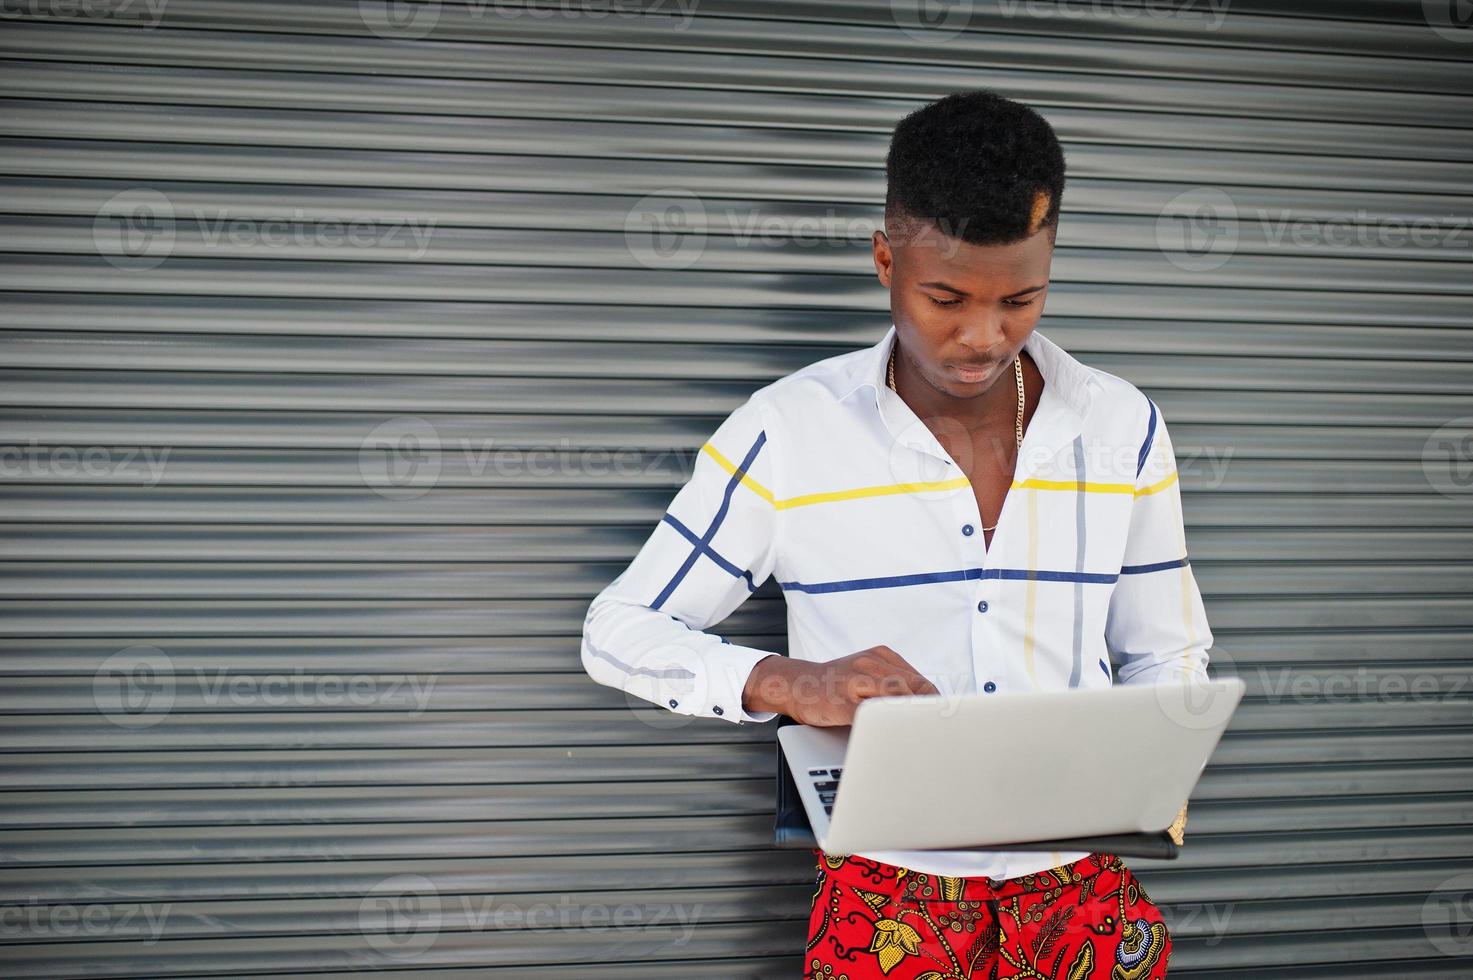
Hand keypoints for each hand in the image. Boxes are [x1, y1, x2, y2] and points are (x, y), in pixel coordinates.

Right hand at [741, 645, 939, 726]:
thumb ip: (893, 687)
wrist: (793, 686)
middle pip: (915, 688)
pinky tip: (897, 738)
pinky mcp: (844, 698)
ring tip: (928, 739)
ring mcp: (857, 679)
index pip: (921, 681)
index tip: (951, 723)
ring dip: (914, 719)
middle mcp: (872, 662)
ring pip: (897, 698)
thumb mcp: (866, 677)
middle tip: (946, 736)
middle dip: (932, 713)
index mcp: (882, 656)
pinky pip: (872, 713)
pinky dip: (888, 725)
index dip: (938, 705)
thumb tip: (929, 710)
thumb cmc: (833, 687)